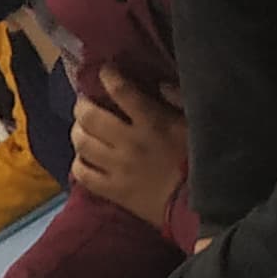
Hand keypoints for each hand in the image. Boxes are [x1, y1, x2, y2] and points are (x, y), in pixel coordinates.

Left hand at [69, 76, 189, 231]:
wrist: (196, 205)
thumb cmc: (199, 160)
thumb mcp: (195, 123)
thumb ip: (179, 100)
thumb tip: (159, 84)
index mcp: (152, 121)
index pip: (121, 90)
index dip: (108, 76)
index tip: (104, 71)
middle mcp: (129, 141)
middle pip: (90, 117)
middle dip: (82, 106)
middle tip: (84, 104)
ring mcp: (118, 167)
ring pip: (82, 144)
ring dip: (77, 132)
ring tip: (81, 129)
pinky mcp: (113, 191)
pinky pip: (83, 174)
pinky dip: (78, 163)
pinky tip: (83, 158)